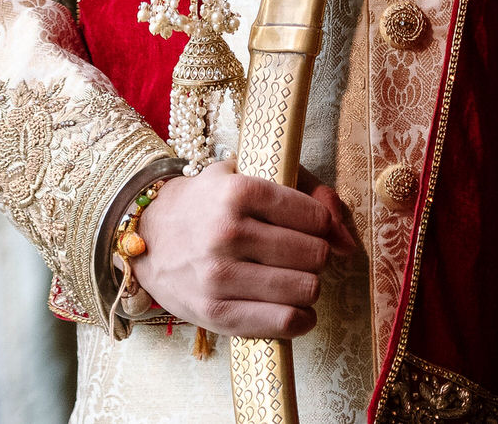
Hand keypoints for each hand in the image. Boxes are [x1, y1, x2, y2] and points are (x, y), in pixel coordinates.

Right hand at [134, 159, 354, 337]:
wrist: (149, 235)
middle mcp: (229, 232)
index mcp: (240, 191)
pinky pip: (281, 321)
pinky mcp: (215, 313)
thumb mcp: (249, 175)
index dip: (323, 225)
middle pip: (313, 254)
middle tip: (301, 255)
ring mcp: (220, 275)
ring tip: (295, 279)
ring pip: (304, 288)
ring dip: (309, 286)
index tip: (314, 229)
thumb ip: (305, 192)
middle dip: (316, 256)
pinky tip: (295, 310)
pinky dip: (300, 319)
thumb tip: (348, 242)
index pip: (313, 217)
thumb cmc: (208, 202)